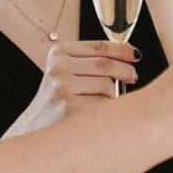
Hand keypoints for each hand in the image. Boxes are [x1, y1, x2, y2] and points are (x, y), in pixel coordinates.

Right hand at [9, 39, 140, 134]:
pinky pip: (103, 104)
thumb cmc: (58, 97)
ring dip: (115, 93)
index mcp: (60, 52)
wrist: (36, 125)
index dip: (122, 50)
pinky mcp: (70, 107)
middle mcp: (59, 67)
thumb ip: (90, 60)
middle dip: (126, 71)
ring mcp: (63, 87)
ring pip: (107, 85)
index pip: (99, 47)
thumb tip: (129, 53)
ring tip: (108, 99)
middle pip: (106, 65)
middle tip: (133, 77)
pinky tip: (99, 112)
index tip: (135, 55)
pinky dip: (107, 108)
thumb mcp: (66, 70)